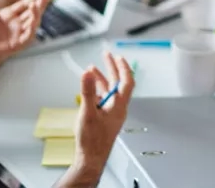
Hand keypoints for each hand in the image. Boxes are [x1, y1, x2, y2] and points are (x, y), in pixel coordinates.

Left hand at [0, 0, 48, 69]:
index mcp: (9, 16)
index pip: (25, 5)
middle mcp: (15, 25)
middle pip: (32, 12)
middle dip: (39, 3)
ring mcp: (17, 35)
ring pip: (33, 23)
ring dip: (36, 14)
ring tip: (36, 4)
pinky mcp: (16, 45)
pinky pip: (28, 36)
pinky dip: (32, 28)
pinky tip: (33, 19)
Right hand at [72, 52, 134, 176]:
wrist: (91, 158)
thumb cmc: (93, 140)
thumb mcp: (88, 112)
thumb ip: (88, 91)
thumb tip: (88, 74)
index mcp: (119, 105)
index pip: (127, 81)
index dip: (123, 67)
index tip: (118, 56)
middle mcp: (118, 108)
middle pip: (118, 84)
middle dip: (113, 68)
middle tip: (107, 56)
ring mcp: (112, 113)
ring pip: (110, 91)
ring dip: (102, 79)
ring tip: (92, 69)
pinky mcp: (105, 118)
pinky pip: (104, 99)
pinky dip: (97, 90)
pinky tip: (89, 89)